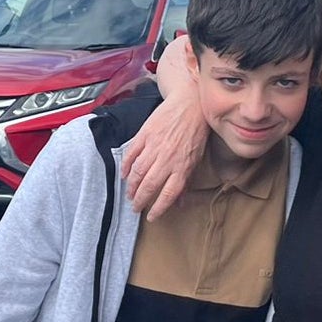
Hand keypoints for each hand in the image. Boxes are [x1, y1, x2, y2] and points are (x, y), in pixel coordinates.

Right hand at [122, 36, 206, 219]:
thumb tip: (179, 203)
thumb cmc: (196, 133)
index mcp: (182, 167)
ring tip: (129, 194)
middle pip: (149, 186)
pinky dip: (125, 166)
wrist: (190, 104)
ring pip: (137, 172)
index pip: (168, 194)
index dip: (158, 209)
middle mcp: (167, 159)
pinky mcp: (145, 135)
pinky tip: (124, 174)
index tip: (151, 217)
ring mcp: (154, 146)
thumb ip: (186, 181)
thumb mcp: (197, 159)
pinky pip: (131, 154)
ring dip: (131, 186)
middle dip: (140, 200)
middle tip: (135, 207)